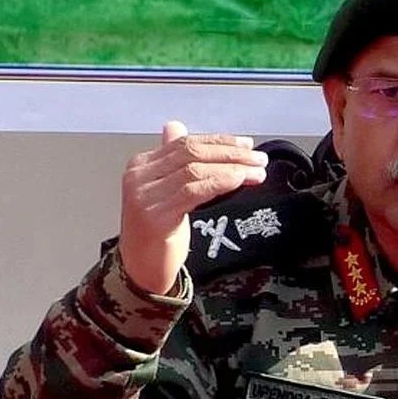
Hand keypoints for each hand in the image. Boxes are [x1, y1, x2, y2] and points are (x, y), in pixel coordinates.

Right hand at [118, 121, 267, 293]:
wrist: (140, 270)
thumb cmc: (156, 233)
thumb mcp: (165, 191)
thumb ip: (173, 162)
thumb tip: (177, 128)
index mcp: (141, 165)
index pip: (185, 143)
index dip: (219, 141)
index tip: (246, 144)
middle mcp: (139, 177)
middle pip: (191, 153)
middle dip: (230, 153)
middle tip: (258, 158)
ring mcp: (144, 197)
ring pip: (194, 170)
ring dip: (232, 168)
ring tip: (256, 172)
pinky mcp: (155, 217)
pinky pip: (192, 192)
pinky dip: (219, 183)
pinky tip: (238, 181)